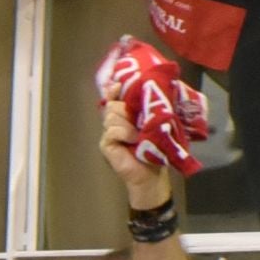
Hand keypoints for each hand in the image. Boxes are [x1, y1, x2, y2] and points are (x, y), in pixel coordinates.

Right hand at [97, 89, 172, 208]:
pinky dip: (124, 133)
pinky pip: (112, 130)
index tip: (119, 85)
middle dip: (126, 110)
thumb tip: (141, 92)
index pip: (113, 97)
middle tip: (139, 121)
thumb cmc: (154, 149)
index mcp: (124, 115)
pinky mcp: (105, 144)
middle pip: (113, 105)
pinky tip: (134, 140)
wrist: (151, 174)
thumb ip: (143, 108)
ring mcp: (108, 133)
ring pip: (112, 116)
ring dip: (128, 124)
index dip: (113, 90)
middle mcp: (114, 122)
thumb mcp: (152, 123)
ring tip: (139, 135)